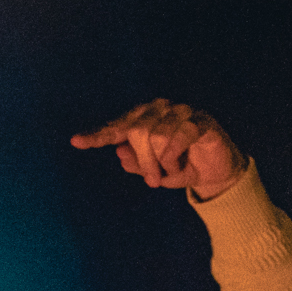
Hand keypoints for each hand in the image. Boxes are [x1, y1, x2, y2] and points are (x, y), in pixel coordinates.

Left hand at [70, 100, 246, 200]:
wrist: (214, 174)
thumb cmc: (180, 167)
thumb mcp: (153, 171)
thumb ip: (135, 162)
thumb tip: (120, 153)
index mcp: (145, 119)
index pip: (117, 127)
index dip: (97, 135)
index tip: (76, 142)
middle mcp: (161, 110)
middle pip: (137, 132)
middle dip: (143, 161)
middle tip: (152, 180)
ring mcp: (182, 112)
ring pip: (157, 135)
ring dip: (161, 163)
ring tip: (169, 172)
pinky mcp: (201, 121)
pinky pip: (180, 136)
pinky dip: (175, 158)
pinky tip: (179, 165)